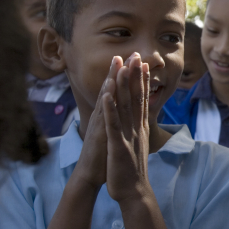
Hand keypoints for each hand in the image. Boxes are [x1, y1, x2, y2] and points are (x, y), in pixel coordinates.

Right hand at [71, 58, 121, 191]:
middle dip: (121, 71)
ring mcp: (99, 124)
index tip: (138, 61)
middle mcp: (104, 116)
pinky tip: (107, 92)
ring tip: (118, 63)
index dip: (129, 77)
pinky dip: (105, 105)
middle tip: (129, 53)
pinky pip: (102, 118)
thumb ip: (119, 119)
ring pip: (106, 99)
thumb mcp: (115, 133)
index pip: (120, 92)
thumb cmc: (103, 154)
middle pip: (112, 90)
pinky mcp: (97, 135)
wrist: (90, 175)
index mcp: (111, 116)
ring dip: (111, 81)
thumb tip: (127, 109)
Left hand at [102, 53, 150, 203]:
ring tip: (122, 67)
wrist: (134, 192)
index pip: (143, 99)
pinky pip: (113, 124)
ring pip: (125, 107)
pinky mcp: (118, 146)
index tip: (142, 63)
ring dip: (123, 86)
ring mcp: (128, 136)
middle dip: (136, 75)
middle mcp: (137, 128)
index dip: (142, 80)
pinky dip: (110, 109)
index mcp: (140, 127)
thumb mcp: (137, 145)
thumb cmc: (132, 170)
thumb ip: (138, 129)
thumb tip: (141, 119)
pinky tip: (107, 94)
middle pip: (136, 97)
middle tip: (136, 55)